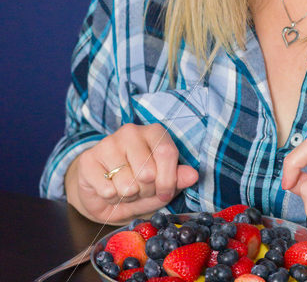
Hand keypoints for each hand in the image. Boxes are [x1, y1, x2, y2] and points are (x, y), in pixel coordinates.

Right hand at [65, 123, 197, 223]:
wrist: (102, 191)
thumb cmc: (138, 184)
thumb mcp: (162, 184)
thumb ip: (178, 179)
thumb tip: (194, 175)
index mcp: (154, 132)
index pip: (167, 153)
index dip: (168, 181)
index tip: (164, 193)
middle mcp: (131, 132)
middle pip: (147, 172)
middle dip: (146, 190)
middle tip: (140, 188)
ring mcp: (108, 143)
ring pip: (127, 184)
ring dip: (127, 195)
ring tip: (123, 188)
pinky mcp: (89, 159)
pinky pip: (107, 190)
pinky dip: (110, 198)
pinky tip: (108, 188)